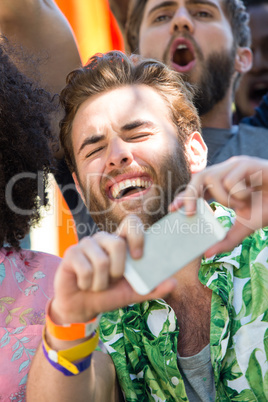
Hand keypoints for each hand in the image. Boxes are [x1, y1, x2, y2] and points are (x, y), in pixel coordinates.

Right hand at [51, 215, 176, 324]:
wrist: (81, 307)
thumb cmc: (107, 295)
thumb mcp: (132, 293)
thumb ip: (152, 288)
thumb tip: (173, 282)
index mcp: (120, 243)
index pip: (131, 222)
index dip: (137, 235)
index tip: (139, 257)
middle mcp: (103, 239)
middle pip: (117, 243)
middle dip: (118, 269)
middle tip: (112, 279)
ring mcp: (86, 244)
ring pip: (101, 260)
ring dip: (101, 283)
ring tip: (97, 285)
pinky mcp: (71, 253)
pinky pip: (86, 269)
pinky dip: (88, 284)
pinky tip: (84, 284)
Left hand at [169, 156, 267, 256]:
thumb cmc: (266, 208)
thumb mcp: (244, 227)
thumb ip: (226, 240)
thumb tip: (206, 255)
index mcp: (221, 184)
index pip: (197, 188)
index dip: (184, 197)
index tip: (172, 209)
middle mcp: (225, 172)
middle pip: (198, 178)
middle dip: (190, 195)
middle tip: (189, 213)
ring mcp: (235, 166)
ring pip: (214, 180)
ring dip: (225, 199)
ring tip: (242, 204)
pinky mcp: (247, 163)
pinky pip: (232, 181)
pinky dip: (240, 194)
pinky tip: (252, 195)